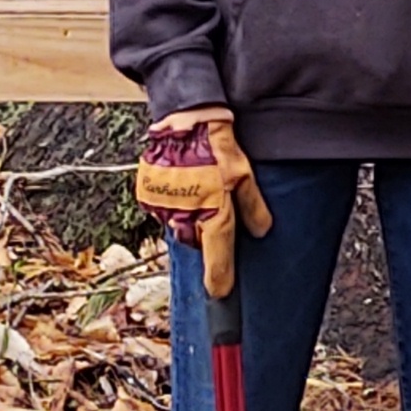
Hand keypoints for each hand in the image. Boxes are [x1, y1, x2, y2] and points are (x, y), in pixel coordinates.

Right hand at [137, 108, 269, 296]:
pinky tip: (183, 182)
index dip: (219, 275)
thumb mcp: (244, 174)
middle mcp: (185, 213)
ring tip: (197, 188)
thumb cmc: (217, 144)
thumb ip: (253, 206)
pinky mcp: (148, 193)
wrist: (184, 117)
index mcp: (213, 210)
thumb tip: (262, 230)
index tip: (218, 293)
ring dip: (188, 215)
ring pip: (179, 223)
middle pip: (196, 239)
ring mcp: (163, 204)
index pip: (218, 254)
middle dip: (204, 233)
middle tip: (211, 208)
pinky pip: (163, 208)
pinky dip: (173, 202)